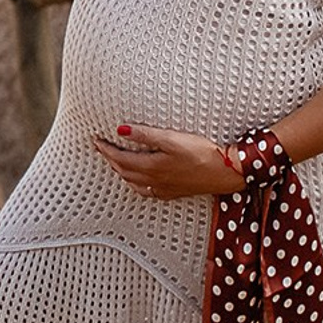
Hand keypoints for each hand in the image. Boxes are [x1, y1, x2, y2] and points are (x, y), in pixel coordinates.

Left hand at [92, 123, 244, 200]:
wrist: (226, 172)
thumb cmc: (201, 152)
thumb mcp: (171, 138)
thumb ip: (145, 135)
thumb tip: (120, 130)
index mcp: (151, 166)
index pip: (119, 158)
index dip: (105, 149)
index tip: (96, 140)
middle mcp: (154, 180)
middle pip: (123, 171)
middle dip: (110, 159)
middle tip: (101, 147)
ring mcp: (164, 188)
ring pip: (133, 182)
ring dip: (121, 171)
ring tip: (115, 160)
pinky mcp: (174, 192)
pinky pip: (146, 191)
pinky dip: (136, 184)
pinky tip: (138, 180)